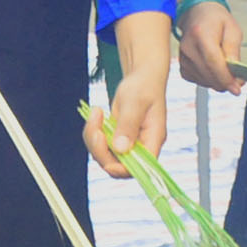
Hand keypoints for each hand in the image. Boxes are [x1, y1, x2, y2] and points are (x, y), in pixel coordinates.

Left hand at [88, 8, 171, 176]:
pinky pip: (100, 145)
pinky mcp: (117, 140)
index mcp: (153, 141)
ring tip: (96, 113)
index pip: (139, 168)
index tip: (104, 153)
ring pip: (104, 156)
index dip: (121, 168)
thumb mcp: (135, 102)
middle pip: (117, 165)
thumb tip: (120, 148)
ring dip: (93, 137)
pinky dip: (93, 132)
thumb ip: (128, 125)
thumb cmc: (143, 86)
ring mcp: (128, 145)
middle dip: (100, 148)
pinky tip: (96, 114)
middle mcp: (141, 147)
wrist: (141, 78)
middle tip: (95, 121)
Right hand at [176, 0, 244, 93]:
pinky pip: (198, 80)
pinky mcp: (182, 65)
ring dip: (218, 81)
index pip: (213, 62)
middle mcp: (189, 47)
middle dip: (225, 83)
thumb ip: (234, 52)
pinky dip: (209, 79)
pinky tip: (214, 69)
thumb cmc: (216, 19)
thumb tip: (235, 76)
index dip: (226, 78)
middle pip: (208, 74)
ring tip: (226, 68)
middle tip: (238, 81)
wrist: (197, 13)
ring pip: (204, 80)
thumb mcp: (233, 30)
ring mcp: (183, 57)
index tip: (237, 88)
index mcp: (201, 34)